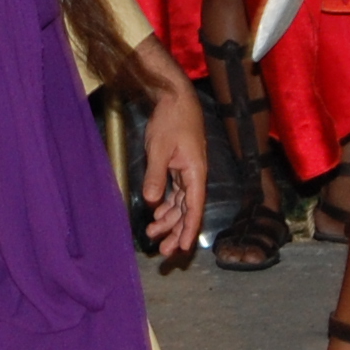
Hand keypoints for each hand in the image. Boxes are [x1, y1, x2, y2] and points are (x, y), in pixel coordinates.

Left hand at [136, 72, 208, 263]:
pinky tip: (157, 214)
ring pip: (181, 204)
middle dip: (176, 231)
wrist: (174, 98)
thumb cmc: (171, 120)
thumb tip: (153, 201)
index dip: (188, 230)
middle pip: (188, 211)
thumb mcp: (160, 148)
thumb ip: (156, 175)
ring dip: (169, 220)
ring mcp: (187, 172)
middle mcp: (195, 176)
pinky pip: (175, 193)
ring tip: (153, 233)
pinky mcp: (179, 167)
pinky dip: (167, 205)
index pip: (194, 208)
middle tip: (162, 250)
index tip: (182, 249)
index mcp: (196, 173)